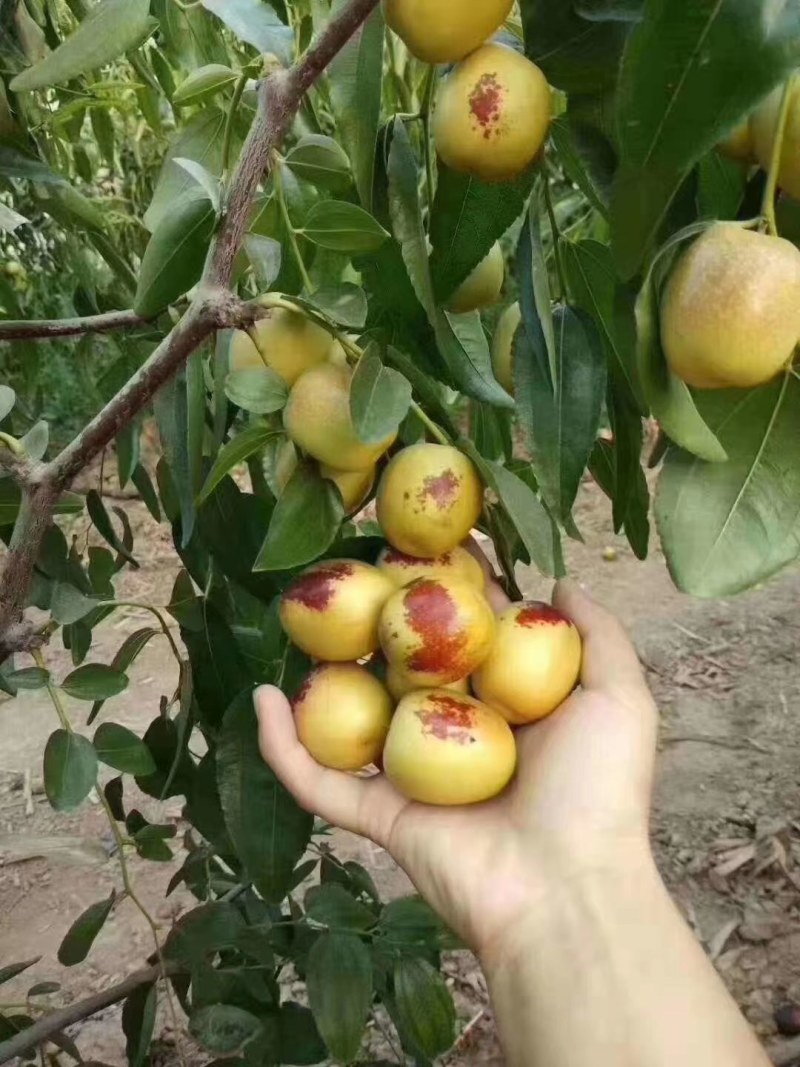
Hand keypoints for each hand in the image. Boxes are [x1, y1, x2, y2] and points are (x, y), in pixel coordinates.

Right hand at [256, 579, 657, 961]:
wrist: (569, 889)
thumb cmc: (598, 790)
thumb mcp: (618, 696)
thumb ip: (597, 634)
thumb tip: (559, 580)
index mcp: (506, 702)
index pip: (467, 634)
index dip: (445, 592)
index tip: (419, 545)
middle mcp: (455, 731)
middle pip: (403, 666)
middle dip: (375, 621)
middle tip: (343, 571)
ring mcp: (413, 773)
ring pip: (353, 716)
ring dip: (320, 674)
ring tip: (292, 623)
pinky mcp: (381, 814)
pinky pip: (320, 780)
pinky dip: (282, 746)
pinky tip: (259, 697)